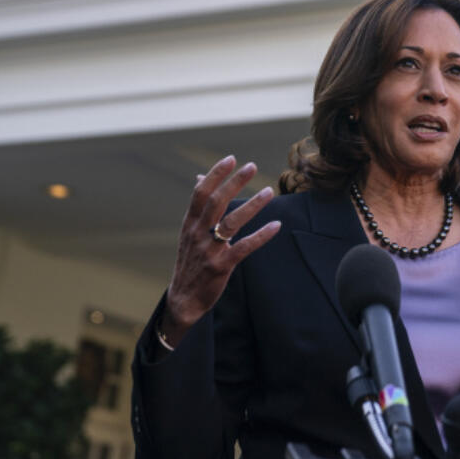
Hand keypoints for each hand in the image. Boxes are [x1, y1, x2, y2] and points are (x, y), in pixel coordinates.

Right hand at [162, 156, 280, 344]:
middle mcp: (197, 233)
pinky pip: (244, 247)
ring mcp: (209, 250)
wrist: (183, 299)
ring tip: (270, 192)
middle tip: (251, 166)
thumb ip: (198, 207)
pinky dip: (261, 236)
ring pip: (232, 222)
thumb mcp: (189, 232)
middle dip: (234, 183)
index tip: (231, 159)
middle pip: (216, 202)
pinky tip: (276, 225)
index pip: (200, 193)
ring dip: (252, 205)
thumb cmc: (191, 261)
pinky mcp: (221, 266)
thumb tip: (199, 178)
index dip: (215, 175)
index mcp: (189, 223)